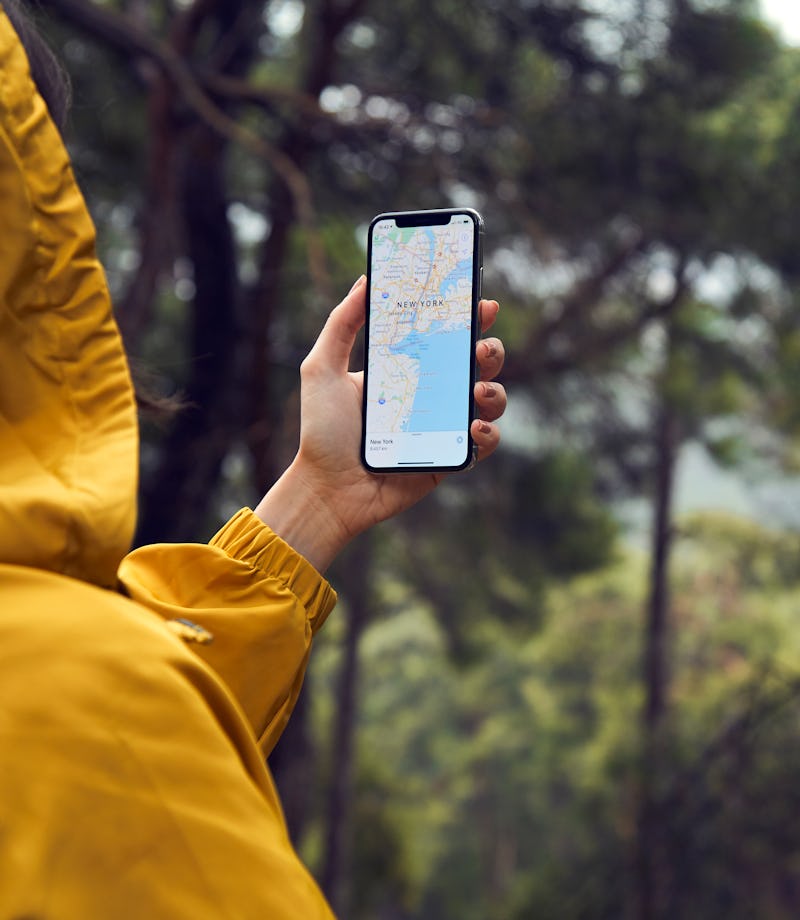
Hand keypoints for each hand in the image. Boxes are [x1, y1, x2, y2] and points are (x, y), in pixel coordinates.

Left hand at [254, 275, 506, 571]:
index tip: (482, 304)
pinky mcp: (450, 458)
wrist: (327, 488)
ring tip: (477, 391)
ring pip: (490, 400)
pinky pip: (485, 443)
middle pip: (476, 364)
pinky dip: (489, 434)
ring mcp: (443, 427)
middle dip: (490, 350)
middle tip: (480, 349)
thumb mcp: (322, 368)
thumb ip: (342, 323)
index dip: (469, 318)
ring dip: (495, 390)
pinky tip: (472, 428)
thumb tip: (367, 280)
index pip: (445, 337)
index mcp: (406, 369)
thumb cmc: (322, 432)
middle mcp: (430, 395)